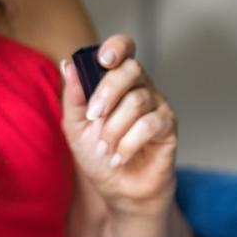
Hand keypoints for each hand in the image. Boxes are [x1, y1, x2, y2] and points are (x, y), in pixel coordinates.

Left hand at [60, 34, 177, 217]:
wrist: (117, 189)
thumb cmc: (98, 154)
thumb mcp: (75, 126)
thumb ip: (73, 96)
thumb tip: (67, 64)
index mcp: (116, 80)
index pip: (124, 48)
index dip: (116, 47)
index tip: (102, 59)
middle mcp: (140, 87)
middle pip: (131, 69)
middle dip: (107, 92)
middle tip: (93, 116)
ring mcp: (157, 105)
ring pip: (137, 101)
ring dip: (114, 128)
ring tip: (104, 147)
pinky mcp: (168, 127)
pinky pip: (149, 125)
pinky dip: (128, 143)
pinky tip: (119, 157)